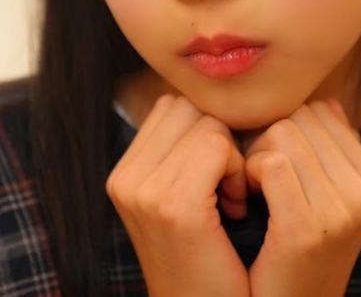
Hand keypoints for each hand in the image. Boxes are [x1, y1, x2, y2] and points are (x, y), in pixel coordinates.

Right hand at [105, 94, 250, 296]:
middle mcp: (125, 178)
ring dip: (229, 153)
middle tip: (227, 185)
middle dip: (216, 136)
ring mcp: (144, 191)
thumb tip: (209, 100)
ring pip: (206, 122)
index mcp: (124, 173)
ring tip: (229, 197)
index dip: (204, 130)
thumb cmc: (206, 260)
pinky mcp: (174, 205)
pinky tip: (235, 206)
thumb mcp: (180, 198)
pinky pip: (217, 145)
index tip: (215, 176)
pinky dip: (236, 168)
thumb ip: (182, 150)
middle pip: (188, 106)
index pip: (173, 105)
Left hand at [242, 98, 360, 296]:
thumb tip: (329, 101)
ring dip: (256, 154)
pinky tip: (248, 198)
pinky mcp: (306, 228)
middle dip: (270, 137)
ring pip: (282, 132)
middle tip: (260, 176)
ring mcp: (341, 210)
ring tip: (255, 187)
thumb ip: (330, 148)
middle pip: (299, 116)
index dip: (288, 128)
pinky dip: (250, 172)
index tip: (277, 163)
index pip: (319, 110)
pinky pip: (271, 163)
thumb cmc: (297, 248)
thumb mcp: (328, 197)